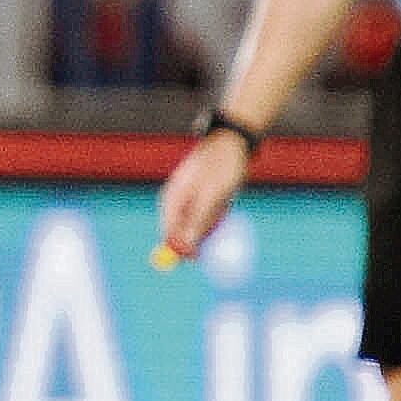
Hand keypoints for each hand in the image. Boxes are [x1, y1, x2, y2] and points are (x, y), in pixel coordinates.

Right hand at [155, 130, 249, 263]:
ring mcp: (188, 197)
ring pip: (197, 223)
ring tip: (224, 201)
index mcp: (171, 198)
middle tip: (217, 231)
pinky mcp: (201, 196)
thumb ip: (196, 221)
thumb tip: (185, 247)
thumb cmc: (221, 167)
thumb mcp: (211, 197)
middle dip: (198, 236)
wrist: (233, 142)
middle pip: (181, 230)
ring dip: (211, 222)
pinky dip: (218, 212)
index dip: (180, 248)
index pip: (167, 231)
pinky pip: (208, 214)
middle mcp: (176, 199)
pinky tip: (226, 196)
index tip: (196, 258)